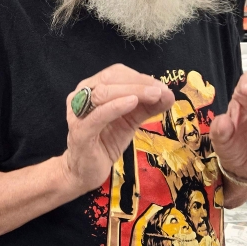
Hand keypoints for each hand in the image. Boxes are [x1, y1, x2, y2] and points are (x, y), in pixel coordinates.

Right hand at [59, 64, 173, 195]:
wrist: (85, 171)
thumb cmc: (105, 142)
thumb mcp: (130, 121)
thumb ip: (146, 107)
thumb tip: (168, 95)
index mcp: (92, 89)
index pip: (116, 74)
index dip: (140, 77)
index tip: (162, 87)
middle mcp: (81, 96)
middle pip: (110, 79)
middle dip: (139, 83)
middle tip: (162, 91)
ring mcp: (78, 113)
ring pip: (103, 93)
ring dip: (132, 91)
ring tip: (154, 95)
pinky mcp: (80, 132)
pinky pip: (98, 116)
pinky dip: (116, 106)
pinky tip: (133, 103)